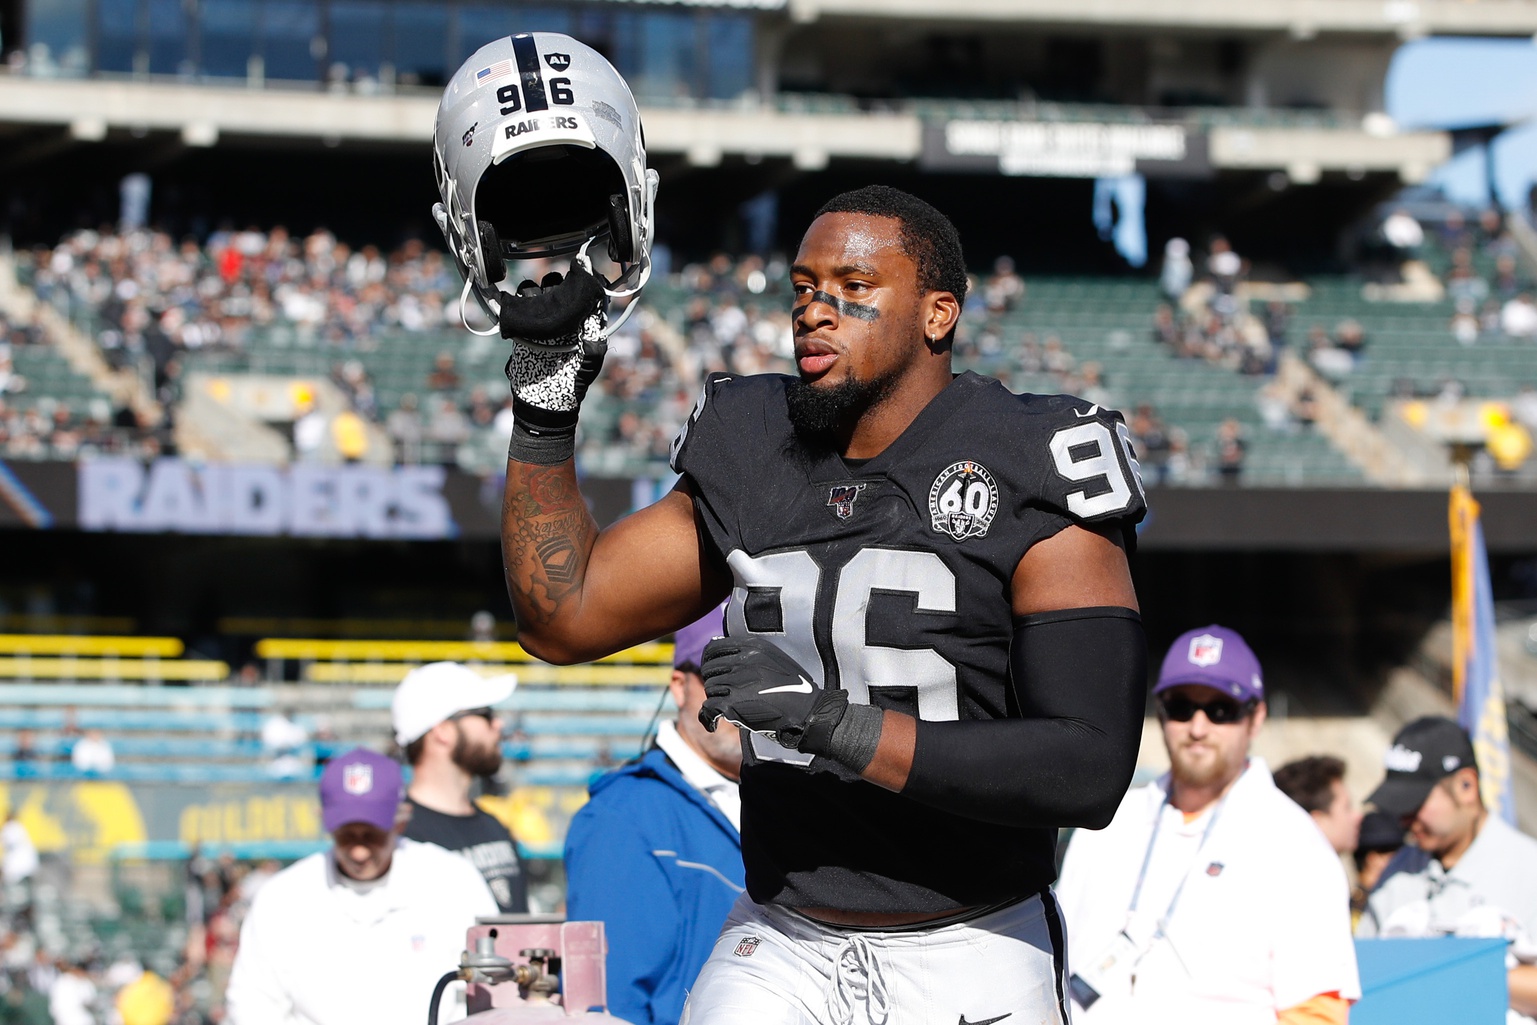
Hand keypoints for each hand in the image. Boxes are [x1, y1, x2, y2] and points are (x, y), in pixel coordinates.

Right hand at [502, 267, 606, 464]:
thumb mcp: (590, 366)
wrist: (546, 404)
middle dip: (553, 285)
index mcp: (579, 322)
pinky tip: (510, 303)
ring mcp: (540, 323)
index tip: (578, 275)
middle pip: (553, 287)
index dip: (579, 283)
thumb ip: (594, 348)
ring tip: (534, 306)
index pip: (579, 293)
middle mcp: (560, 319)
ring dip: (532, 294)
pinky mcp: (522, 331)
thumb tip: (594, 329)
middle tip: (552, 296)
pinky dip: (511, 303)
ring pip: (533, 293)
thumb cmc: (574, 385)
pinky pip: (515, 310)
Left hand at [698, 635, 848, 754]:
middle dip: (713, 682)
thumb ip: (752, 654)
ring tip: (727, 709)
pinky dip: (707, 718)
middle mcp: (743, 661)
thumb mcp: (776, 659)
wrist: (809, 713)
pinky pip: (708, 709)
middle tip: (722, 693)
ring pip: (710, 689)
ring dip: (715, 700)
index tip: (711, 672)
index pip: (714, 648)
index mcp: (753, 647)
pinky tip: (713, 724)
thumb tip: (724, 652)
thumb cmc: (797, 689)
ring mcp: (737, 682)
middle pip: (709, 669)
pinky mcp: (733, 704)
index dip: (708, 662)